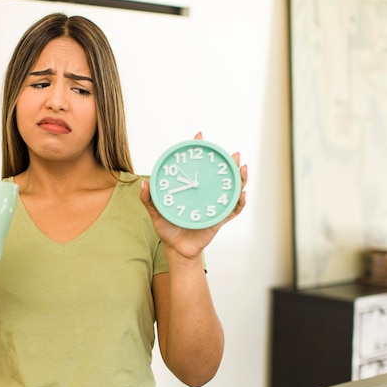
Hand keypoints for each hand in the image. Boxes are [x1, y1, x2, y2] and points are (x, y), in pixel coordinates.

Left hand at [140, 132, 247, 259]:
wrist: (177, 250)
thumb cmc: (167, 229)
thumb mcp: (155, 213)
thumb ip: (148, 199)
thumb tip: (144, 183)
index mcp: (191, 189)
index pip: (196, 166)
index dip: (199, 150)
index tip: (199, 136)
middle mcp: (205, 194)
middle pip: (220, 174)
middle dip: (230, 163)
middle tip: (233, 154)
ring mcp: (214, 205)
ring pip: (231, 189)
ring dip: (240, 179)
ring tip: (242, 169)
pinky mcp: (219, 219)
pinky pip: (233, 210)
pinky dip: (239, 202)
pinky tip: (241, 195)